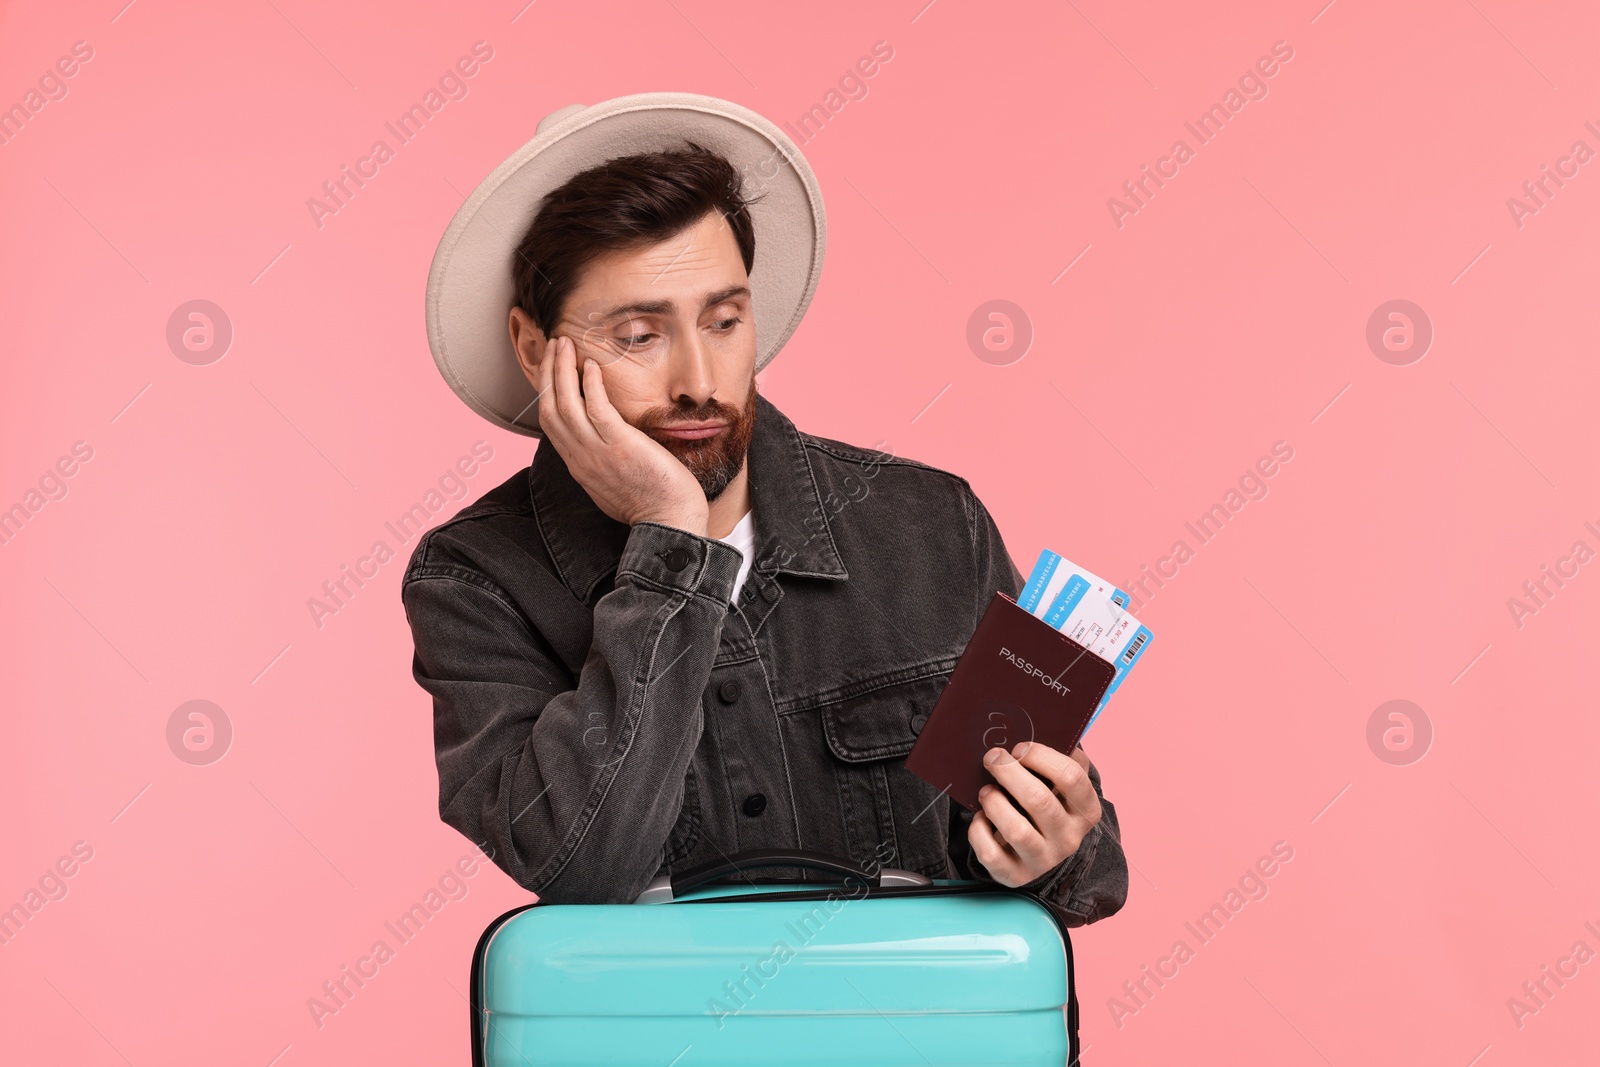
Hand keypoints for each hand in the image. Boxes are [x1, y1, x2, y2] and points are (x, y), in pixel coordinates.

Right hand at [536, 335, 708, 533]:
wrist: (670, 525)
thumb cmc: (652, 504)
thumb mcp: (615, 482)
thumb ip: (604, 459)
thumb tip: (606, 440)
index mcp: (579, 465)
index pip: (550, 421)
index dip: (547, 390)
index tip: (553, 367)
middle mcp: (581, 458)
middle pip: (550, 408)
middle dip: (548, 372)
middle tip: (554, 345)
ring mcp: (598, 453)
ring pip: (566, 404)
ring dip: (562, 370)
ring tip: (565, 344)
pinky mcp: (620, 447)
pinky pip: (596, 409)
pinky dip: (589, 385)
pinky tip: (591, 365)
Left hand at [968, 743, 1100, 887]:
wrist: (1036, 852)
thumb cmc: (1045, 805)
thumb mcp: (1059, 784)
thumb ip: (1057, 758)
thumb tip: (1043, 724)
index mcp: (1086, 811)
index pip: (1072, 777)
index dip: (1041, 756)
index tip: (1019, 747)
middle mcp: (1069, 839)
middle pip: (1039, 800)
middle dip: (1009, 772)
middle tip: (992, 758)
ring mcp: (1043, 860)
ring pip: (1015, 830)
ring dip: (994, 802)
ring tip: (987, 791)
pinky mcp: (1015, 875)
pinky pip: (991, 853)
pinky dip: (978, 831)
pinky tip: (981, 818)